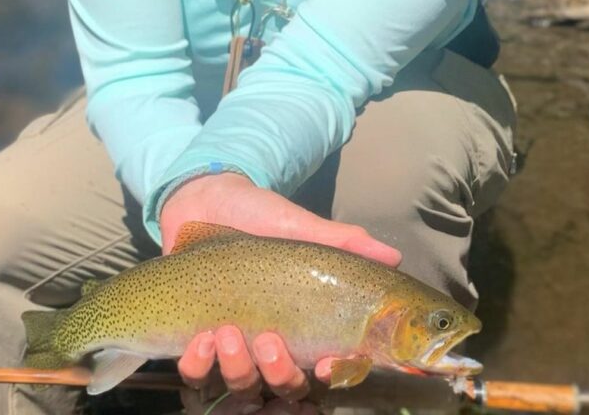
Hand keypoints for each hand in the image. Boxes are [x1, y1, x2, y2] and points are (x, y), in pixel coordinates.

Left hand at [161, 173, 400, 409]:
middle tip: (269, 342)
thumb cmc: (258, 215)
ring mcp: (233, 345)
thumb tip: (393, 255)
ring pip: (243, 386)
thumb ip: (342, 241)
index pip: (329, 365)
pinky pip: (198, 375)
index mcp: (303, 321)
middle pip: (285, 387)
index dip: (334, 374)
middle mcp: (272, 342)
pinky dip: (198, 364)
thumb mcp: (299, 224)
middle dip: (279, 373)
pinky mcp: (195, 342)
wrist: (204, 200)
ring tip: (225, 332)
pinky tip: (201, 337)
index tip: (327, 364)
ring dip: (237, 367)